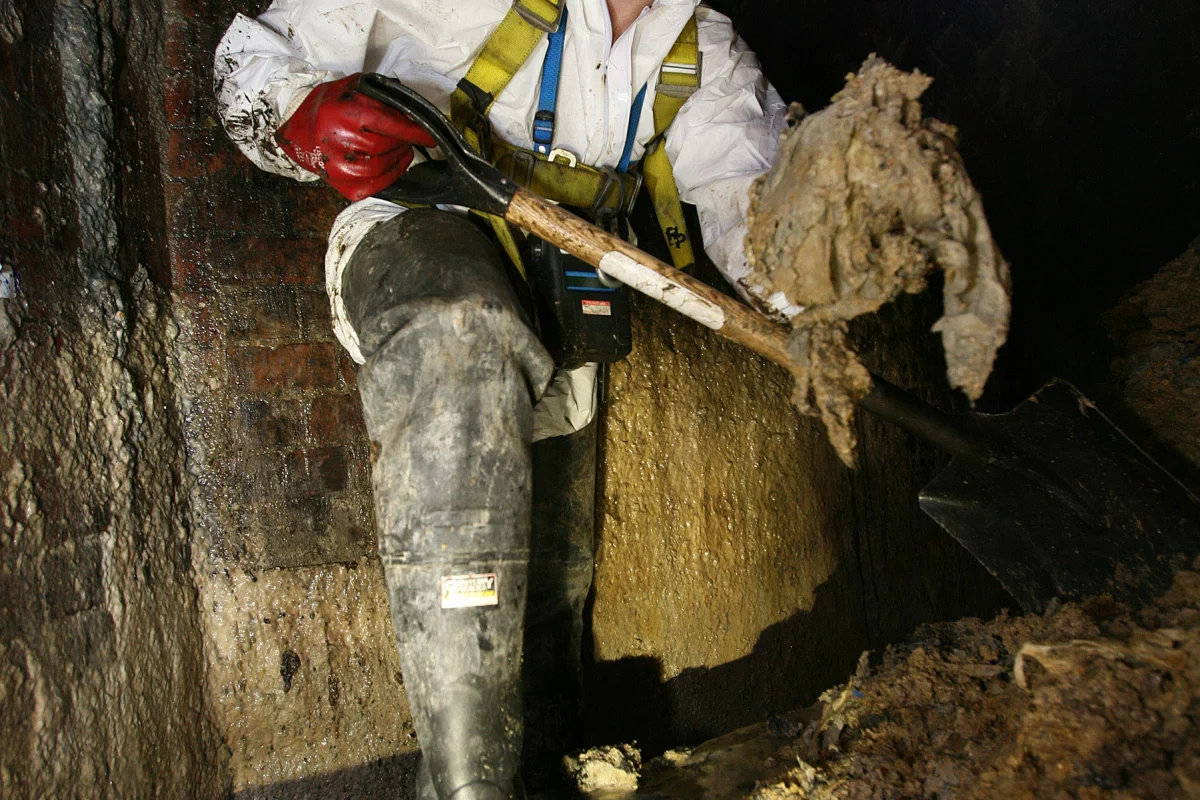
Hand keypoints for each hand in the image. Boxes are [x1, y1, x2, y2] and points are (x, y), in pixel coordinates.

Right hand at [275, 74, 437, 200]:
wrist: (296, 133)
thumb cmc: (326, 107)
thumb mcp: (349, 88)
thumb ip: (377, 95)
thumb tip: (410, 108)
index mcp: (342, 112)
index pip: (386, 122)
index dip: (412, 130)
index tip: (429, 135)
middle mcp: (338, 139)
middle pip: (385, 145)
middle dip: (403, 142)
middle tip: (409, 138)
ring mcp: (337, 166)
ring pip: (381, 166)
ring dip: (399, 158)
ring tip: (402, 149)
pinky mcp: (339, 184)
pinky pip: (374, 185)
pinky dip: (391, 176)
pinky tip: (395, 164)